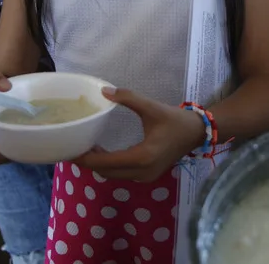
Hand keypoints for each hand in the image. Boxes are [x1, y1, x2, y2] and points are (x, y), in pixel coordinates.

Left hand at [74, 88, 202, 181]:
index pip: (106, 163)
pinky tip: (103, 154)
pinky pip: (122, 174)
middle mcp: (142, 172)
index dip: (86, 159)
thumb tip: (104, 91)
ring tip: (87, 149)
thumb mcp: (151, 107)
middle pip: (106, 172)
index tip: (71, 151)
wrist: (197, 133)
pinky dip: (110, 166)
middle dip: (89, 163)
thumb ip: (128, 98)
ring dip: (99, 165)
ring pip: (113, 176)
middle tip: (75, 147)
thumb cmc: (175, 120)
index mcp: (142, 157)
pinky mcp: (147, 175)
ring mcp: (145, 177)